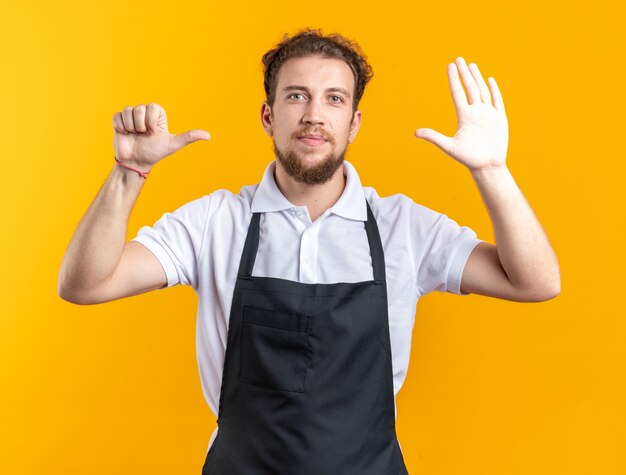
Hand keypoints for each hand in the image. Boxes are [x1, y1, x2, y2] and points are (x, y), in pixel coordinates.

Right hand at [112, 102, 210, 171]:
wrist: (137, 162)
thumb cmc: (155, 152)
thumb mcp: (173, 144)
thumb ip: (189, 137)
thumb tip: (209, 136)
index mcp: (156, 115)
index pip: (152, 107)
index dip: (151, 121)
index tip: (153, 132)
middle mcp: (144, 113)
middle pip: (139, 108)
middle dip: (141, 125)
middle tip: (144, 135)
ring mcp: (131, 116)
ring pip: (128, 111)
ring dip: (131, 127)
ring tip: (135, 135)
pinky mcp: (118, 120)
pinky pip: (117, 116)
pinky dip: (121, 127)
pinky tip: (126, 134)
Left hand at [415, 57, 508, 171]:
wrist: (487, 166)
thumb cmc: (468, 158)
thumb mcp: (449, 146)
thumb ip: (434, 137)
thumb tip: (415, 133)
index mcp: (464, 116)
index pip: (457, 93)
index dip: (454, 79)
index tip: (450, 66)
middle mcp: (475, 112)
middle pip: (469, 88)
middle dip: (464, 73)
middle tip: (458, 59)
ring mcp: (488, 114)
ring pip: (482, 91)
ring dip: (477, 78)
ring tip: (471, 65)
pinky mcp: (500, 119)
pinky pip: (497, 101)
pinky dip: (494, 91)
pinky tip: (489, 80)